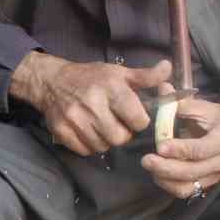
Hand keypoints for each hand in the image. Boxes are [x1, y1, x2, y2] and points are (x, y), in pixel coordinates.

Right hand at [10, 53, 172, 155]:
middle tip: (117, 124)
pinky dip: (90, 145)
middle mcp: (92, 103)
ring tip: (102, 126)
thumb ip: (146, 76)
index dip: (139, 121)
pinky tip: (88, 132)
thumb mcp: (119, 73)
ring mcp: (75, 119)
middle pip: (120, 138)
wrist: (52, 81)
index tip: (133, 116)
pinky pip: (85, 151)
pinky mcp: (62, 131)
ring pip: (103, 146)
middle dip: (122, 133)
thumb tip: (167, 68)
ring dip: (106, 140)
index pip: (137, 119)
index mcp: (111, 88)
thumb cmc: (91, 77)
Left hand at [140, 97, 219, 198]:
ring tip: (150, 166)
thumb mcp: (204, 107)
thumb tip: (161, 89)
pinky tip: (158, 174)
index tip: (160, 146)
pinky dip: (170, 185)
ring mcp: (217, 176)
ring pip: (188, 186)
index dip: (180, 150)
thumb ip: (181, 102)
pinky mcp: (208, 184)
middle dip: (166, 168)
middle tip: (146, 160)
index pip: (201, 149)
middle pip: (192, 172)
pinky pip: (188, 191)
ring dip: (165, 179)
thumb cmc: (218, 118)